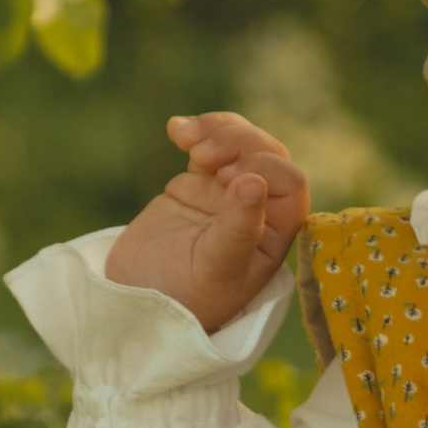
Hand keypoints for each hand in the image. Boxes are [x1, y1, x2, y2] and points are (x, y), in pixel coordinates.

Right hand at [104, 112, 309, 333]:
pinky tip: (175, 129)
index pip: (290, 183)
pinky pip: (209, 144)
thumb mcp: (214, 268)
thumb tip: (255, 183)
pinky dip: (196, 130)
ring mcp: (229, 193)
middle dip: (237, 142)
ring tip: (185, 136)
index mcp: (275, 233)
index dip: (264, 169)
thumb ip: (239, 228)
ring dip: (217, 130)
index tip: (226, 178)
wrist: (138, 298)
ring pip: (240, 143)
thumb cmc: (186, 296)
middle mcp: (260, 209)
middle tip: (202, 154)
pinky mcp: (201, 182)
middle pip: (266, 154)